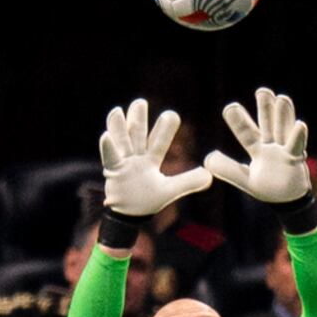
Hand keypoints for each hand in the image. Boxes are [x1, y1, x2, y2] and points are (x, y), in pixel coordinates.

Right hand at [97, 99, 206, 221]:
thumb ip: (188, 182)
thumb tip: (210, 176)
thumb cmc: (147, 200)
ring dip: (118, 127)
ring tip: (116, 111)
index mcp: (150, 160)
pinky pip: (110, 158)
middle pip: (137, 135)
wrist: (128, 215)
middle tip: (140, 102)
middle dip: (138, 120)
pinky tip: (106, 136)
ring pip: (121, 141)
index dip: (164, 130)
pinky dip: (108, 148)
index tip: (172, 115)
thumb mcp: (169, 190)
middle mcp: (136, 158)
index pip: (159, 142)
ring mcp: (123, 163)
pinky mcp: (113, 171)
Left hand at [205, 88, 312, 204]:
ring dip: (283, 115)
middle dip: (265, 108)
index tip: (230, 108)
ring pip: (283, 130)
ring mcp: (284, 150)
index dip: (238, 121)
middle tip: (262, 91)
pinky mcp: (296, 159)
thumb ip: (228, 169)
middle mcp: (271, 145)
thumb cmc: (267, 188)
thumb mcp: (244, 179)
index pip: (246, 133)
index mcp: (258, 149)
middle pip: (268, 124)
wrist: (287, 201)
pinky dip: (298, 136)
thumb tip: (207, 159)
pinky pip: (297, 146)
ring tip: (282, 98)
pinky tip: (300, 124)